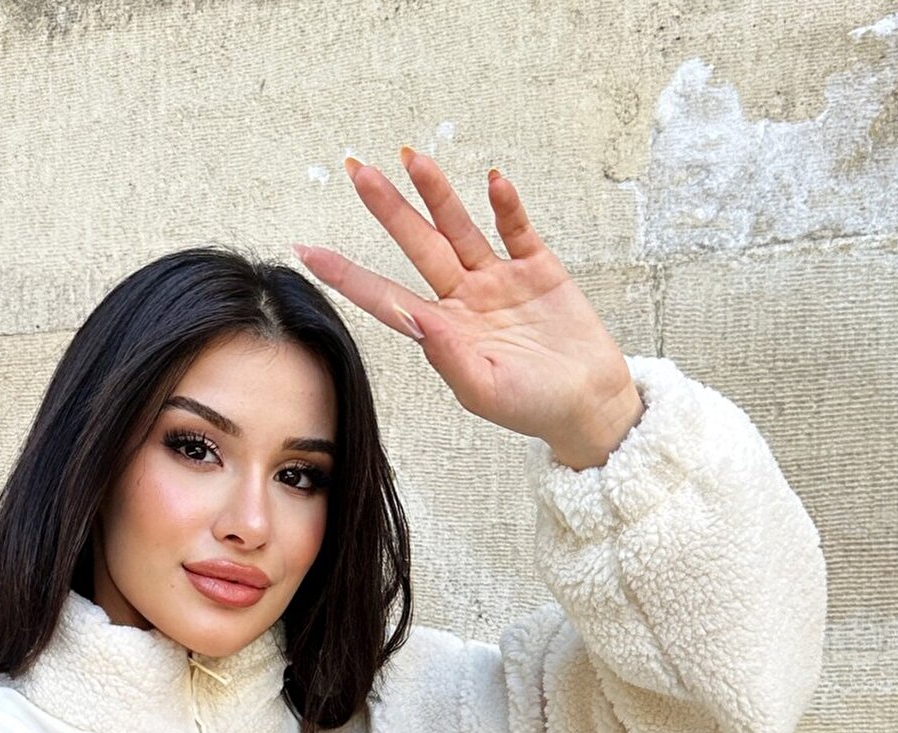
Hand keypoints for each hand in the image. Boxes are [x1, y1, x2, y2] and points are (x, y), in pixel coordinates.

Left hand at [293, 152, 644, 470]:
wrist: (590, 404)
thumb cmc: (533, 407)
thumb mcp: (484, 389)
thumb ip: (447, 355)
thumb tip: (411, 317)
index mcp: (442, 332)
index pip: (385, 296)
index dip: (347, 274)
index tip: (307, 251)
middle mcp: (463, 300)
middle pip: (418, 246)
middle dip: (389, 209)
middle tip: (359, 172)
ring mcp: (498, 280)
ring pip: (460, 229)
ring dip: (438, 195)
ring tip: (414, 159)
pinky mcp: (537, 268)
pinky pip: (516, 229)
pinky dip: (505, 206)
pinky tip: (493, 181)